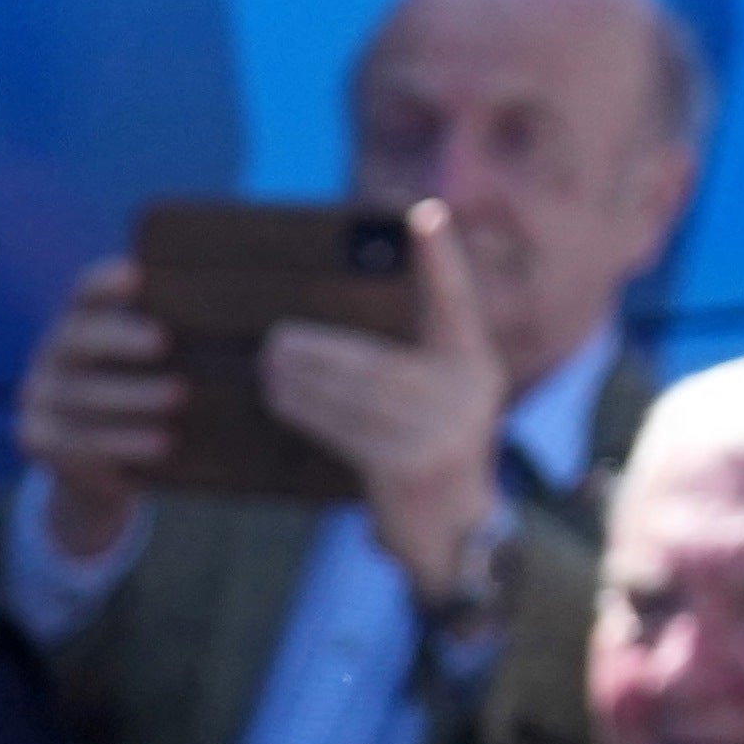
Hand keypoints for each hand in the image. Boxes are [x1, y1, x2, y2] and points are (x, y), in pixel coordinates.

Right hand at [9, 254, 176, 563]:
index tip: (136, 277)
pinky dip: (120, 447)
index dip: (105, 282)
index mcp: (81, 322)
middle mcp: (52, 354)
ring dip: (130, 402)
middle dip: (120, 339)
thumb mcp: (162, 367)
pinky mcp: (36, 440)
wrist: (104, 473)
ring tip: (177, 406)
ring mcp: (39, 398)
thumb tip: (270, 320)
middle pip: (77, 338)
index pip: (84, 291)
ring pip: (81, 397)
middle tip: (164, 344)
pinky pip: (77, 445)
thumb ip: (187, 339)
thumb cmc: (149, 402)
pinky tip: (159, 449)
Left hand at [251, 202, 515, 603]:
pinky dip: (306, 410)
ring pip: (354, 393)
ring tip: (269, 364)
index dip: (440, 256)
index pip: (456, 300)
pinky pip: (343, 429)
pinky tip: (279, 398)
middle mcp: (464, 393)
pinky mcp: (406, 468)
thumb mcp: (439, 400)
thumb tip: (332, 330)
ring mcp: (438, 432)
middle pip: (376, 358)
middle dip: (321, 349)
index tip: (423, 211)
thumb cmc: (430, 452)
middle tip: (276, 337)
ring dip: (303, 378)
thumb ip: (409, 360)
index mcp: (474, 363)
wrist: (453, 533)